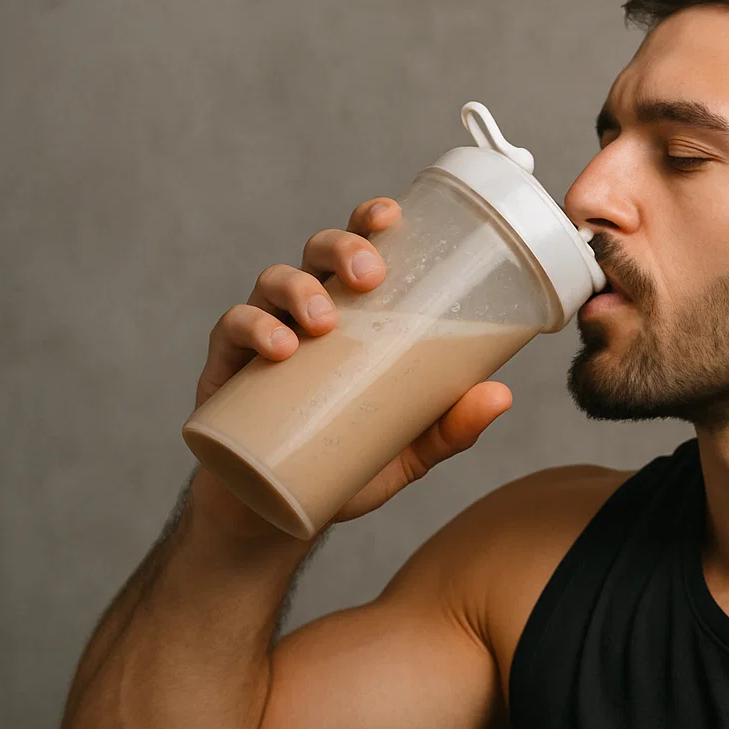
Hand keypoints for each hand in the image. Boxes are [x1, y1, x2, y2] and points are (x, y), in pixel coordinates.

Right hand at [189, 197, 513, 538]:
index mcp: (352, 316)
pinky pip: (231, 330)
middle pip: (317, 253)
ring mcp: (263, 336)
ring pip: (273, 282)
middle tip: (368, 274)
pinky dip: (252, 329)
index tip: (391, 214)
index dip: (370, 220)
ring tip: (323, 323)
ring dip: (299, 290)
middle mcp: (306, 313)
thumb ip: (451, 427)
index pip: (359, 250)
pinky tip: (277, 348)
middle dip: (341, 248)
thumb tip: (501, 395)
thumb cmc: (346, 467)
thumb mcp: (408, 450)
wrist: (277, 514)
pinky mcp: (227, 369)